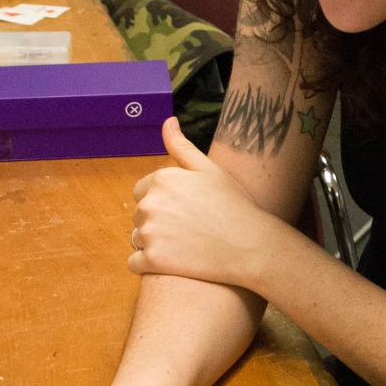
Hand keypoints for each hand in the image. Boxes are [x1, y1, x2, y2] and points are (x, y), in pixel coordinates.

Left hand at [128, 117, 287, 290]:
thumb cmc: (234, 206)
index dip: (162, 201)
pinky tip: (173, 262)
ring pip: (137, 238)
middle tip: (188, 229)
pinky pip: (134, 262)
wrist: (251, 246)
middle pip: (138, 214)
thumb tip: (167, 121)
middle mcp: (150, 204)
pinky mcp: (151, 261)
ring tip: (184, 245)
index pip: (141, 190)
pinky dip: (148, 264)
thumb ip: (182, 146)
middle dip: (156, 221)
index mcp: (161, 179)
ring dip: (153, 243)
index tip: (184, 210)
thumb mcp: (210, 170)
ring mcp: (149, 233)